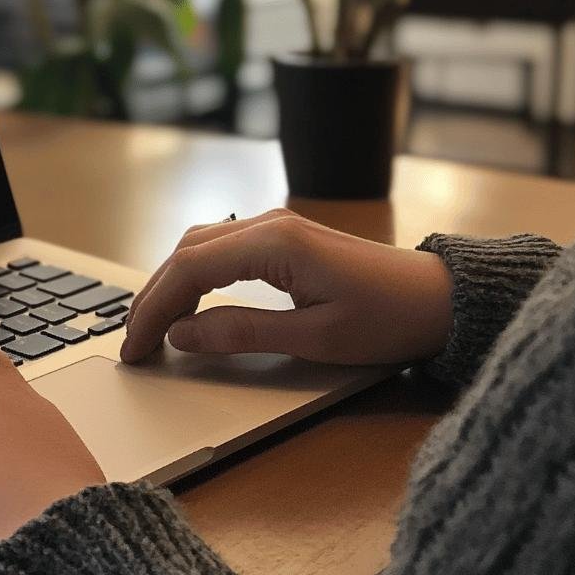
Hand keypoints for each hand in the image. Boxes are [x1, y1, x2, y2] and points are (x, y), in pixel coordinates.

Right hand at [121, 209, 453, 364]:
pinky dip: (194, 277)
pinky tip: (189, 307)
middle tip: (134, 346)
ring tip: (155, 331)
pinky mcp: (285, 239)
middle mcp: (269, 224)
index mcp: (274, 244)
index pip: (188, 270)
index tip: (135, 349)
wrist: (441, 299)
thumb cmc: (388, 320)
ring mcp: (277, 227)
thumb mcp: (314, 339)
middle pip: (185, 253)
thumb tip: (182, 336)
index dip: (153, 311)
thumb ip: (241, 334)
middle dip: (153, 299)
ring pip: (199, 247)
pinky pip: (221, 250)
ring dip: (171, 286)